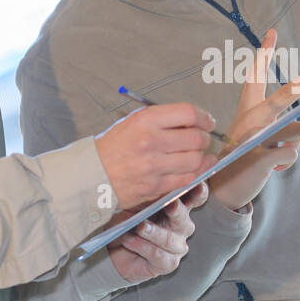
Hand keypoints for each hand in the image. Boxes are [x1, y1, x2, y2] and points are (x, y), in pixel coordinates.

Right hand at [94, 103, 218, 209]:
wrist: (92, 175)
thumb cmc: (112, 147)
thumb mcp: (132, 122)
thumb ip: (161, 119)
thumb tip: (192, 120)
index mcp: (145, 121)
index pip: (187, 113)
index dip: (204, 117)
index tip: (207, 121)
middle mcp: (151, 142)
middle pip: (196, 137)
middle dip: (205, 137)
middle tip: (204, 138)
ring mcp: (154, 166)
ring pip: (196, 160)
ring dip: (203, 156)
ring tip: (201, 153)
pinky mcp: (156, 186)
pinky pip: (188, 179)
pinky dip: (199, 172)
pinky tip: (201, 167)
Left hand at [108, 182, 209, 283]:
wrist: (112, 249)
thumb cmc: (127, 220)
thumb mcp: (136, 202)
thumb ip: (150, 193)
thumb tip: (152, 178)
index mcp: (179, 208)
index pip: (196, 198)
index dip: (199, 192)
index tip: (197, 184)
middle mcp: (182, 227)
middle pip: (184, 220)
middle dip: (177, 212)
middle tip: (170, 205)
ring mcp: (177, 247)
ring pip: (169, 240)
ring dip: (153, 232)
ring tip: (138, 227)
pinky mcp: (168, 264)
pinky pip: (158, 255)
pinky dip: (142, 246)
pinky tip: (129, 240)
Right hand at [209, 29, 299, 211]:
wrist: (222, 186)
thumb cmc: (241, 157)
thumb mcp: (254, 136)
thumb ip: (275, 126)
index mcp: (247, 111)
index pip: (255, 77)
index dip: (263, 55)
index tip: (272, 33)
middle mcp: (251, 120)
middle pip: (282, 97)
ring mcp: (255, 138)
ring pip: (297, 131)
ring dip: (291, 143)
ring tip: (275, 154)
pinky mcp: (260, 157)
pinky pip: (291, 153)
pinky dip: (287, 161)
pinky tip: (274, 166)